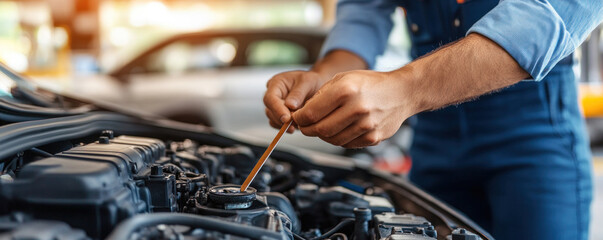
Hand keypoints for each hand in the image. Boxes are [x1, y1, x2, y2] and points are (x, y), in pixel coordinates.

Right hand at [263, 71, 325, 132]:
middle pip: (270, 110)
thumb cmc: (312, 80)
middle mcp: (273, 94)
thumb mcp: (308, 82)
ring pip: (273, 119)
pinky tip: (297, 126)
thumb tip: (289, 106)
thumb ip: (298, 93)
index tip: (287, 118)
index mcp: (276, 83)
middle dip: (281, 119)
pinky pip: (278, 124)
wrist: (319, 85)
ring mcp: (276, 105)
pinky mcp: (281, 115)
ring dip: (284, 124)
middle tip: (295, 123)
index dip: (277, 109)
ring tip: (299, 123)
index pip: (270, 98)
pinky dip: (286, 127)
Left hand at [292, 70, 413, 147]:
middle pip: (320, 130)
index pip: (311, 113)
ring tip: (321, 126)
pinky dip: (338, 139)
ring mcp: (366, 126)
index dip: (299, 119)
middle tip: (304, 126)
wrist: (402, 92)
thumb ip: (322, 95)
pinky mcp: (373, 138)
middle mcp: (357, 109)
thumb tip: (303, 112)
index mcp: (346, 91)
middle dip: (307, 130)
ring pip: (332, 140)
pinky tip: (339, 129)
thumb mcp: (343, 78)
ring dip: (322, 136)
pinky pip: (347, 144)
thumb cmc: (371, 83)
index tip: (297, 118)